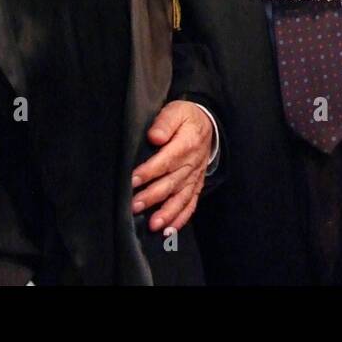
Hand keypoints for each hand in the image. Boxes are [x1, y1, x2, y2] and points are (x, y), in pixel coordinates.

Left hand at [130, 100, 212, 233]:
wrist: (208, 124)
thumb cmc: (186, 118)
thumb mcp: (176, 111)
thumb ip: (165, 122)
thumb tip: (154, 136)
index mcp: (186, 143)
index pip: (166, 160)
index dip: (149, 172)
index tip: (133, 181)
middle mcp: (191, 164)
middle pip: (171, 182)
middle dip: (152, 196)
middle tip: (134, 206)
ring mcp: (194, 177)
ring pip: (181, 198)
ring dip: (167, 213)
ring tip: (153, 224)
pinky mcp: (196, 186)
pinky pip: (190, 204)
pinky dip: (181, 219)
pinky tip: (169, 230)